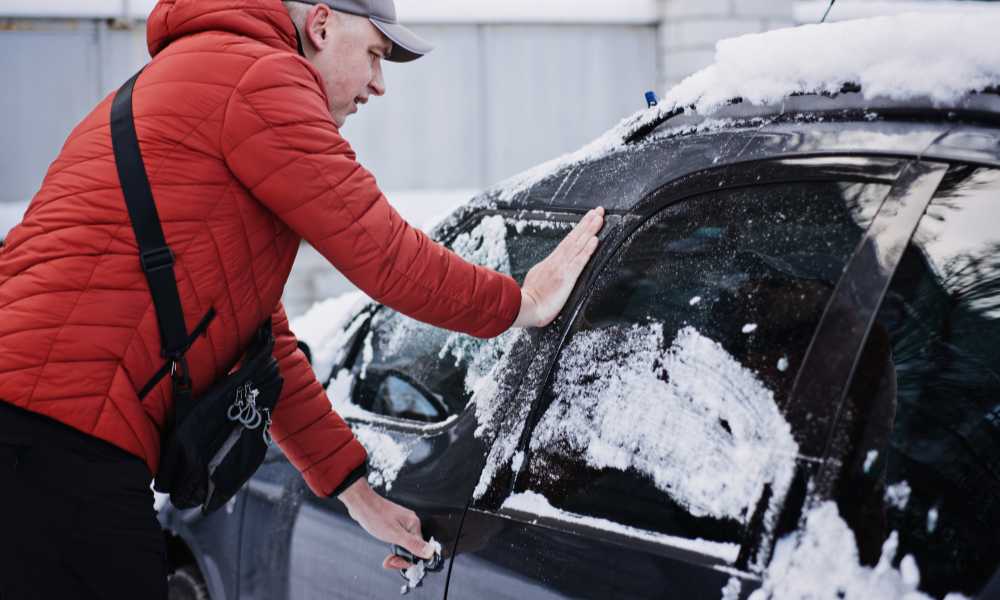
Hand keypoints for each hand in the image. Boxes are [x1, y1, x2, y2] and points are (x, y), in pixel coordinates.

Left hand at [337, 478, 434, 569]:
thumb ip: (413, 544)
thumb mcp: (394, 534)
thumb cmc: (375, 515)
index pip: (420, 549)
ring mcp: (401, 523)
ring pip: (404, 545)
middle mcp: (410, 523)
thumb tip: (430, 552)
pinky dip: (392, 546)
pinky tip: (385, 547)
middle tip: (390, 561)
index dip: (408, 559)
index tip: (397, 562)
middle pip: (413, 547)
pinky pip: (398, 539)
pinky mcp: (394, 524)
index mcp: (413, 524)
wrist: (360, 503)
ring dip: (396, 553)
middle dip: (401, 557)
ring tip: (387, 558)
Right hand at [513, 207, 604, 328]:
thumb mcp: (536, 282)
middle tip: (598, 210)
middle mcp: (556, 262)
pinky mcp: (566, 277)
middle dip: (587, 223)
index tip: (588, 219)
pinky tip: (595, 240)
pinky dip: (587, 249)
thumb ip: (545, 275)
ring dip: (590, 230)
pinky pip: (579, 260)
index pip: (567, 243)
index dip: (578, 230)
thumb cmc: (529, 302)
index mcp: (550, 263)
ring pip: (578, 245)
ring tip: (599, 218)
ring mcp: (561, 268)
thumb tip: (550, 273)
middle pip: (574, 238)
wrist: (524, 309)